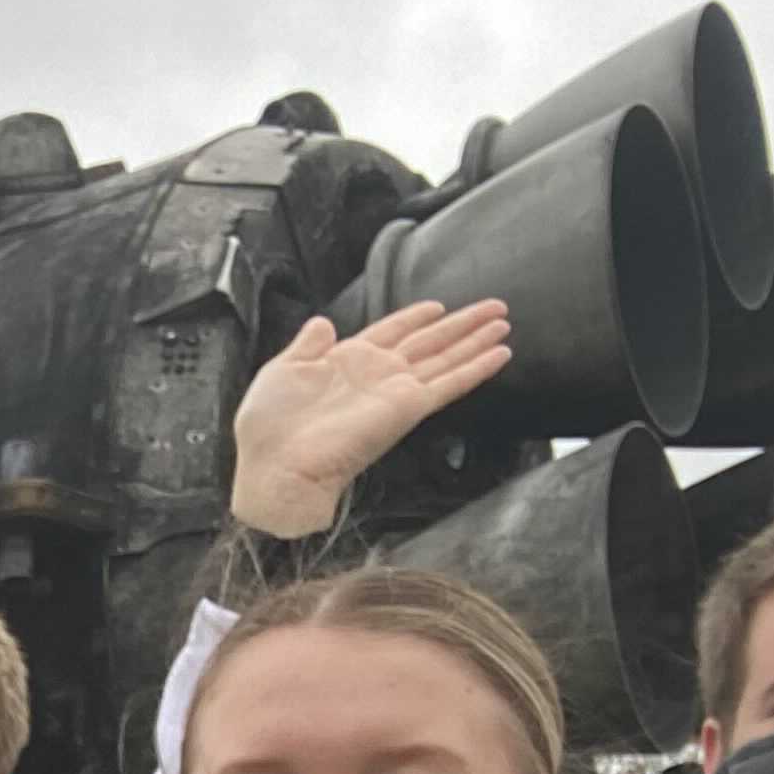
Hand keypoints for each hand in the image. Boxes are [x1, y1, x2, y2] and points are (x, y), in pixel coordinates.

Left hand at [230, 301, 516, 535]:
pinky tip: (500, 354)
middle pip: (430, 342)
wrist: (274, 467)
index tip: (439, 306)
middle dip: (461, 325)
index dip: (416, 318)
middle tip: (495, 308)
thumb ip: (306, 345)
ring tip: (505, 323)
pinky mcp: (406, 410)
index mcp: (346, 362)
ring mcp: (395, 393)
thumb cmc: (268, 426)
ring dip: (476, 341)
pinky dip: (475, 369)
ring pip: (447, 359)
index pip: (391, 332)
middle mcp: (377, 376)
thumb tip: (323, 323)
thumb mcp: (281, 371)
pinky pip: (449, 384)